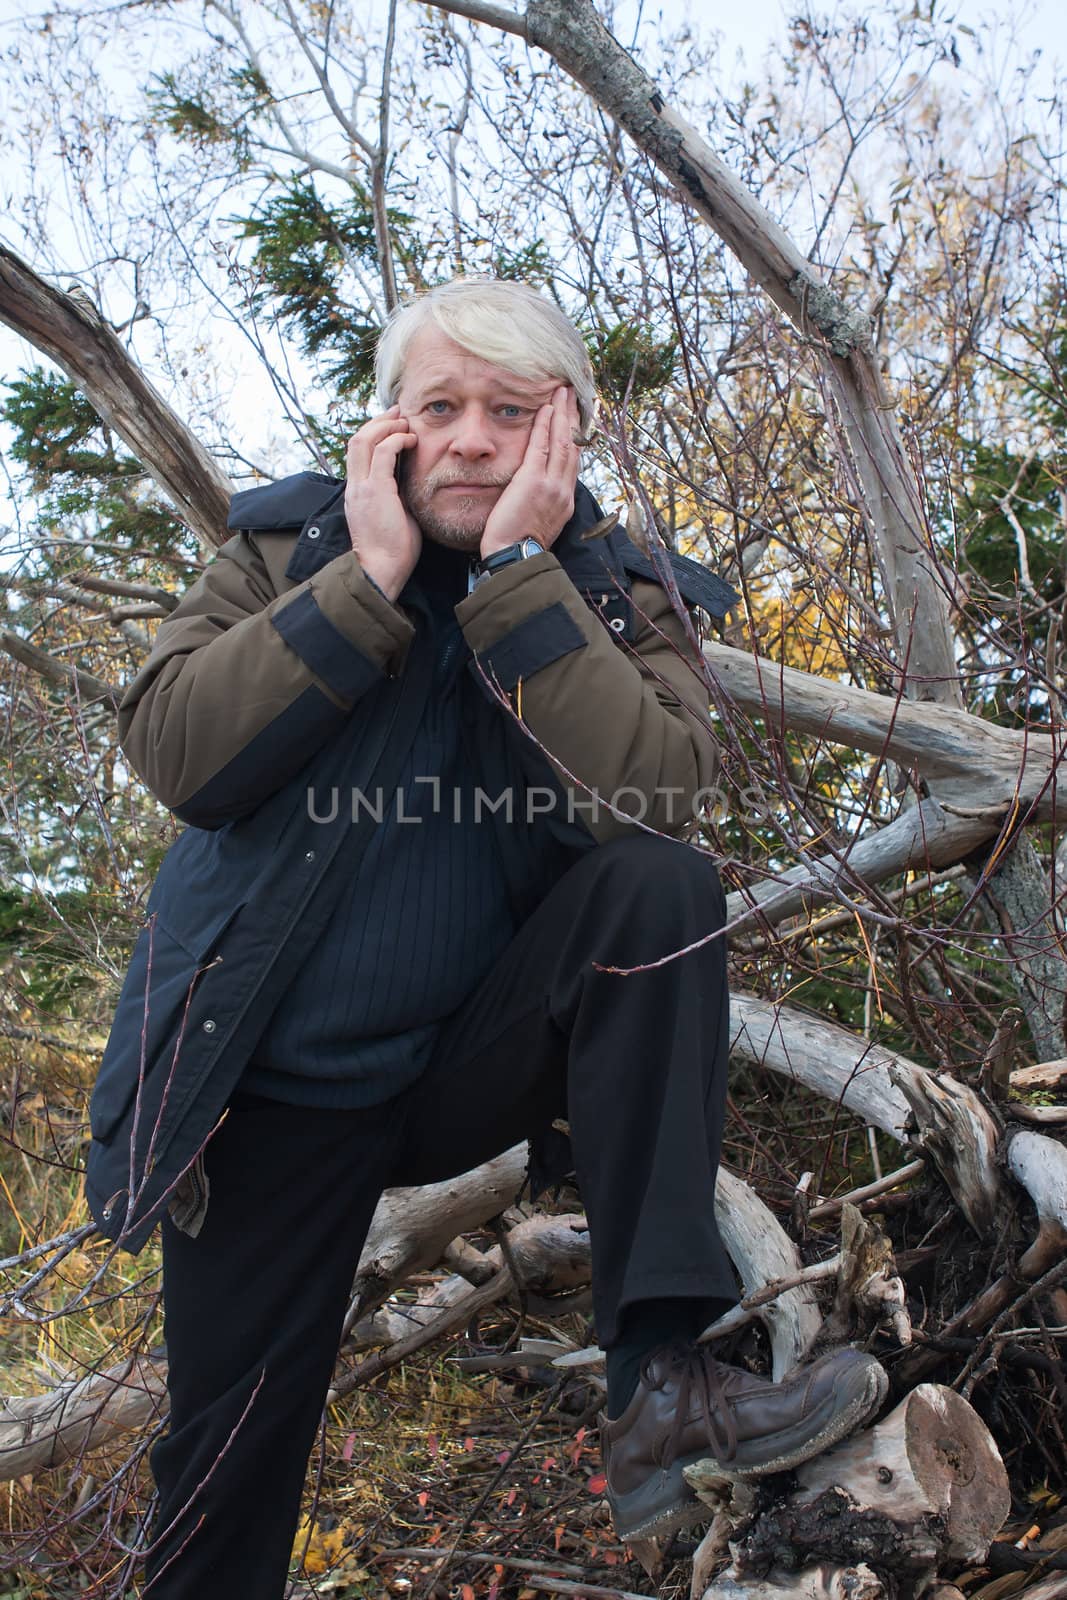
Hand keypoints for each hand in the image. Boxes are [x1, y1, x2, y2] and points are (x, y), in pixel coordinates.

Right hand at [343, 408, 419, 600]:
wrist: (381, 570)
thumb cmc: (393, 551)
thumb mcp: (395, 515)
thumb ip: (398, 495)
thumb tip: (412, 482)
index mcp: (357, 492)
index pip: (359, 452)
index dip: (375, 432)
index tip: (394, 424)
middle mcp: (355, 486)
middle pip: (357, 439)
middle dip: (379, 421)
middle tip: (399, 413)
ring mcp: (362, 487)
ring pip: (364, 440)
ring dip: (386, 426)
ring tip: (405, 423)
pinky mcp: (374, 491)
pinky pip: (382, 453)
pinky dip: (396, 440)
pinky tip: (411, 440)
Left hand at [479, 386, 578, 557]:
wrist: (515, 558)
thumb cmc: (519, 547)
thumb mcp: (540, 524)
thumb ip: (543, 504)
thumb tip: (537, 494)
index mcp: (565, 501)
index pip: (573, 462)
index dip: (575, 438)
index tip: (575, 421)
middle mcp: (564, 490)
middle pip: (573, 446)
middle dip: (573, 418)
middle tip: (573, 396)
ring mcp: (551, 484)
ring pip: (562, 441)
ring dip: (562, 414)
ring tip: (562, 392)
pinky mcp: (534, 480)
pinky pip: (541, 445)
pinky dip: (545, 425)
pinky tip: (545, 408)